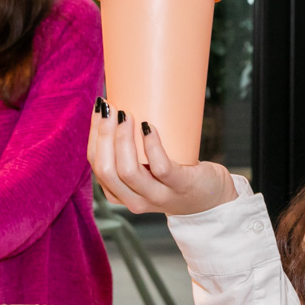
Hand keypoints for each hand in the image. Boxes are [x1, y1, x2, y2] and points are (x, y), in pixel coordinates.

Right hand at [87, 99, 238, 215]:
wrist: (210, 198)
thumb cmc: (174, 177)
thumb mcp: (146, 171)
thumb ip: (131, 149)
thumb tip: (120, 104)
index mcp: (120, 194)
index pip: (97, 165)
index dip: (94, 134)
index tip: (100, 109)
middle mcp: (134, 200)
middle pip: (107, 169)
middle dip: (104, 135)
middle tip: (112, 108)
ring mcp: (158, 196)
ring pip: (128, 171)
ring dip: (123, 139)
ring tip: (128, 114)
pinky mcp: (180, 186)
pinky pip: (161, 167)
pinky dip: (151, 145)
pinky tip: (149, 127)